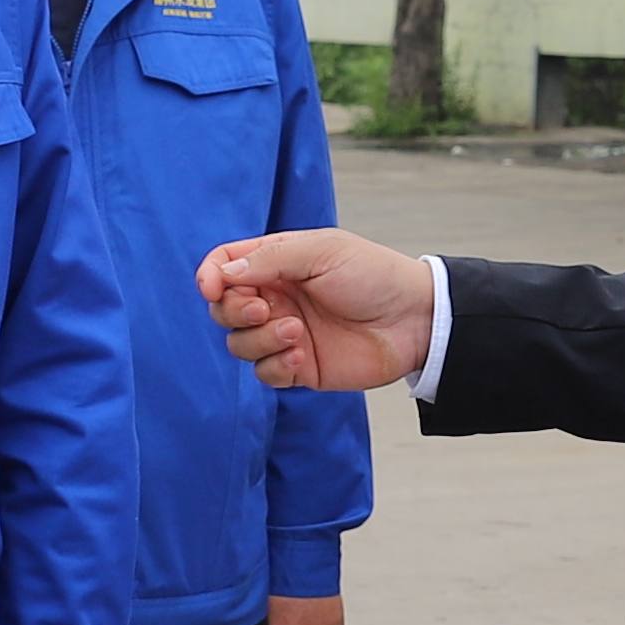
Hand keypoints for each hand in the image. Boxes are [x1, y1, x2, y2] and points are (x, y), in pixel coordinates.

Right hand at [196, 230, 432, 393]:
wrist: (414, 319)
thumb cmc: (373, 274)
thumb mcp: (321, 251)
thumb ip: (269, 259)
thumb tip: (223, 273)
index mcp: (277, 263)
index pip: (224, 266)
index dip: (210, 276)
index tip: (212, 288)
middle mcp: (276, 298)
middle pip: (224, 309)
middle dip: (233, 311)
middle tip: (263, 309)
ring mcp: (286, 334)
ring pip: (240, 344)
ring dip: (259, 340)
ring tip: (296, 332)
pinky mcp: (300, 367)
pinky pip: (265, 373)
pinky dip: (274, 366)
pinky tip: (301, 356)